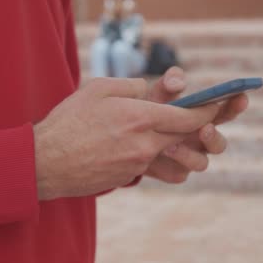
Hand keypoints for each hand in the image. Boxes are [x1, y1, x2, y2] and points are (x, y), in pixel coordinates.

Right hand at [33, 77, 219, 199]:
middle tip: (204, 118)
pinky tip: (147, 147)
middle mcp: (145, 144)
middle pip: (188, 137)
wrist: (45, 162)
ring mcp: (138, 164)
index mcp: (140, 118)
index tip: (217, 105)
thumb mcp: (98, 89)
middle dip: (200, 127)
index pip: (189, 117)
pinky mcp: (129, 176)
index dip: (209, 111)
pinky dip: (158, 156)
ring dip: (182, 145)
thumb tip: (149, 91)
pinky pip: (156, 166)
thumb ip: (132, 86)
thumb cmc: (69, 121)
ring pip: (175, 155)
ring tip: (175, 134)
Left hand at [143, 67, 248, 182]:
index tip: (240, 96)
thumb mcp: (159, 92)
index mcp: (206, 118)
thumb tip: (178, 83)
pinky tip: (156, 156)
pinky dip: (169, 165)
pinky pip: (179, 173)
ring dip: (188, 154)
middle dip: (213, 137)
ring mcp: (191, 159)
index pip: (227, 112)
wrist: (128, 133)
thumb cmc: (151, 107)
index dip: (236, 105)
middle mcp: (203, 141)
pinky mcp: (175, 173)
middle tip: (204, 128)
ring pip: (201, 163)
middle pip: (220, 145)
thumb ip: (169, 82)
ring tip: (170, 146)